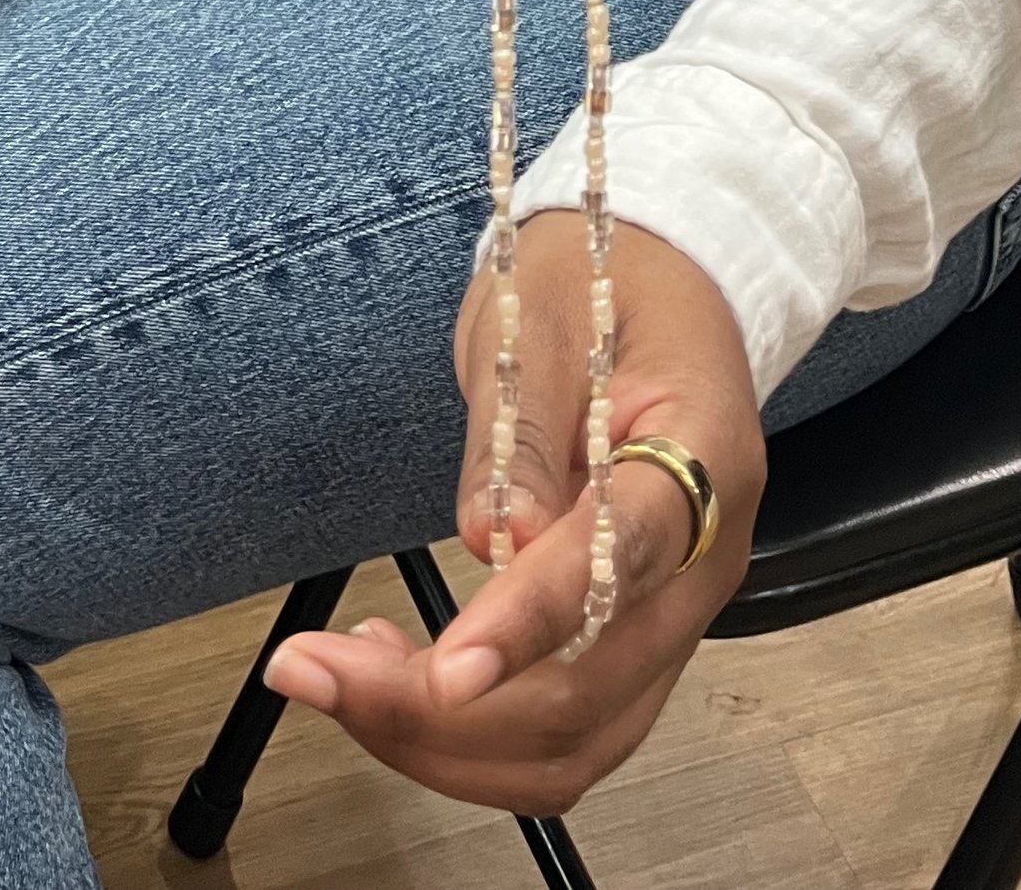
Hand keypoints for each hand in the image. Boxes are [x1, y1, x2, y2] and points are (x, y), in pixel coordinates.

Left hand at [262, 212, 764, 816]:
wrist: (667, 277)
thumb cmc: (608, 279)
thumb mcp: (546, 310)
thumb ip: (520, 428)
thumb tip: (488, 538)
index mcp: (706, 455)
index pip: (621, 559)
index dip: (531, 623)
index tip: (446, 671)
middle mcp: (705, 559)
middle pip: (590, 690)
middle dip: (443, 709)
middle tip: (314, 670)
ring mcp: (674, 611)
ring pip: (577, 740)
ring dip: (449, 743)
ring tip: (339, 682)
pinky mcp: (631, 636)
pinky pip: (566, 725)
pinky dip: (475, 734)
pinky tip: (398, 681)